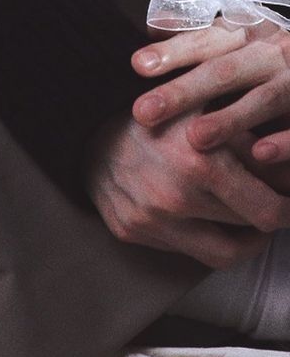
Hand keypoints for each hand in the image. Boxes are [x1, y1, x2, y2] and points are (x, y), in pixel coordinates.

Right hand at [82, 102, 289, 266]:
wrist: (87, 119)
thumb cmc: (157, 106)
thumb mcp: (207, 102)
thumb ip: (250, 131)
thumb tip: (287, 160)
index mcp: (201, 161)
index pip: (269, 209)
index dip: (289, 204)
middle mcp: (176, 198)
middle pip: (251, 231)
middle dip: (272, 217)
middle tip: (279, 204)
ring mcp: (152, 220)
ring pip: (224, 253)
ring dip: (245, 237)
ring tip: (251, 217)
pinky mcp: (133, 233)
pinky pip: (187, 250)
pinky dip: (206, 235)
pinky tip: (210, 213)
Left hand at [131, 22, 289, 177]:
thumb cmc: (269, 64)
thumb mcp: (238, 41)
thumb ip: (197, 36)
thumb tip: (153, 23)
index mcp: (250, 33)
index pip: (206, 39)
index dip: (173, 51)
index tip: (136, 64)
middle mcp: (274, 52)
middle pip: (225, 69)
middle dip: (184, 91)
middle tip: (143, 112)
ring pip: (265, 98)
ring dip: (231, 119)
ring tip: (195, 139)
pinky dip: (284, 141)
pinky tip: (260, 154)